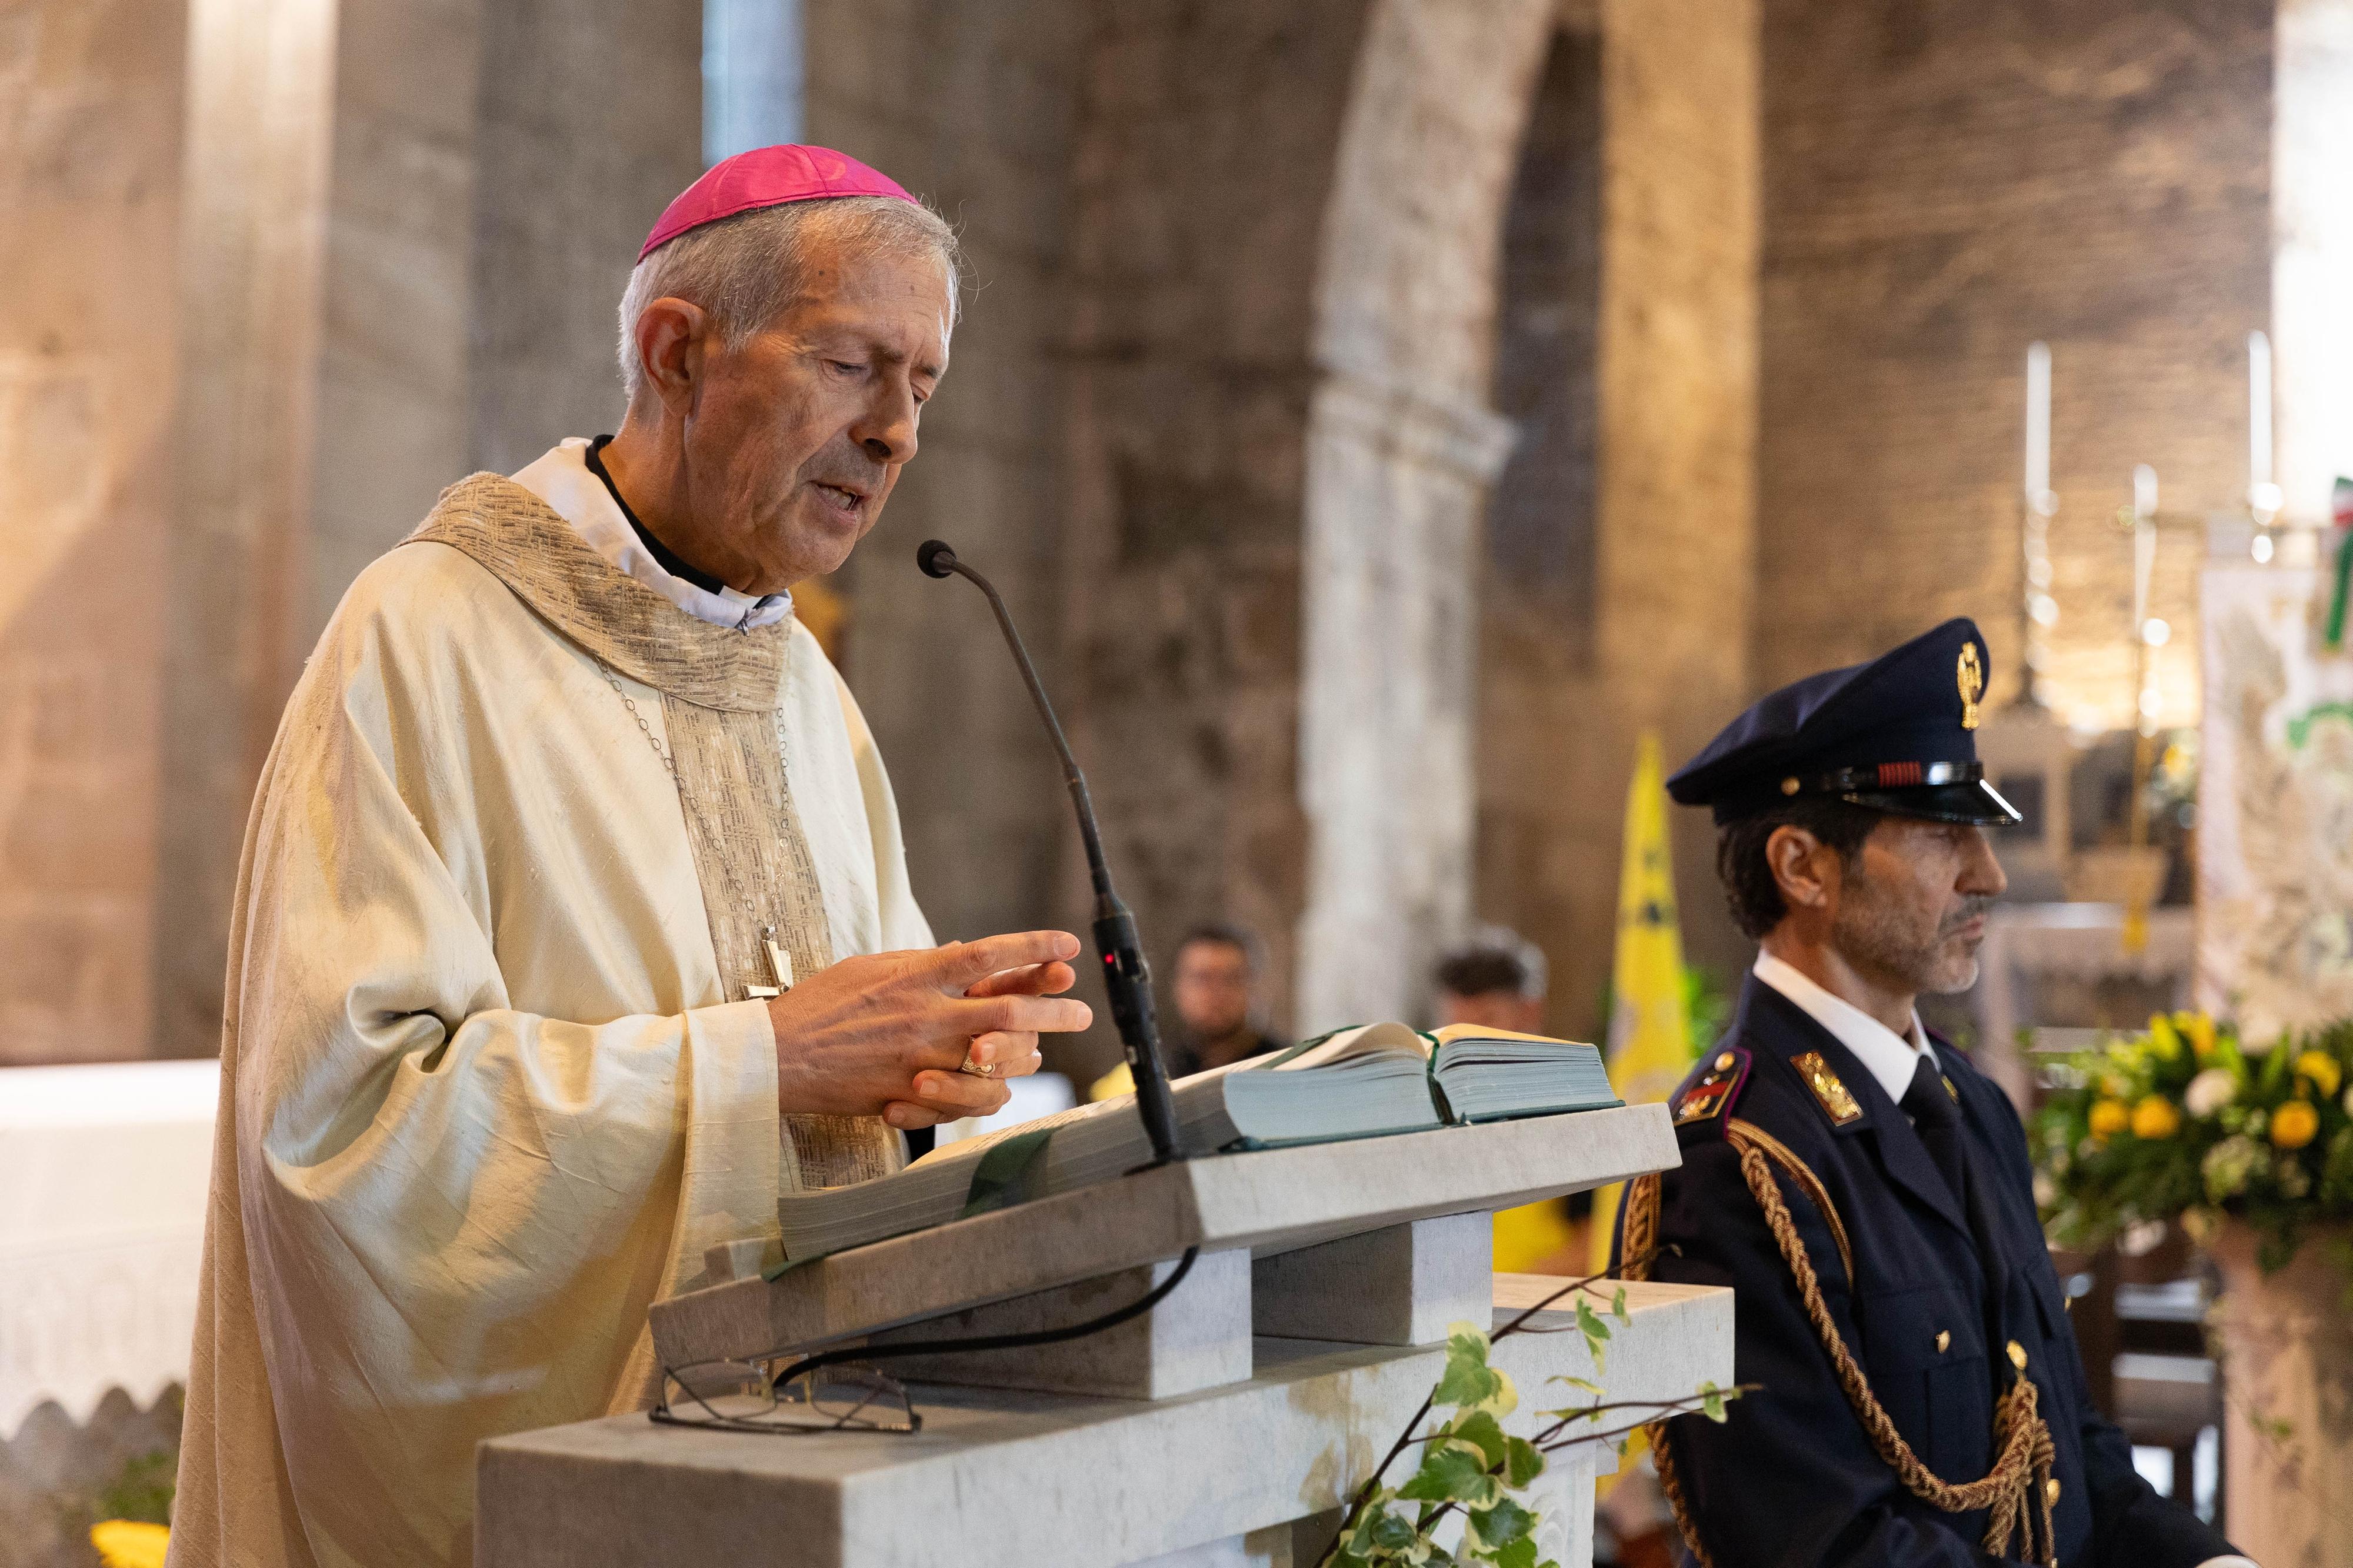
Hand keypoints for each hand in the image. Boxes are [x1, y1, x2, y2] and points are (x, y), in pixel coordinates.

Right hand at [766, 931, 1091, 1128]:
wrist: (776, 1057)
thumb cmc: (818, 1006)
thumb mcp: (868, 968)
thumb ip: (919, 963)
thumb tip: (961, 951)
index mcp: (914, 976)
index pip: (986, 955)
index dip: (1032, 950)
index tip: (1068, 947)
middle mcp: (924, 1015)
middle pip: (1007, 1009)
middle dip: (1053, 1010)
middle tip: (1083, 1011)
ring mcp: (918, 1059)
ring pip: (996, 1059)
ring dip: (1028, 1054)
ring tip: (1041, 1051)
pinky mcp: (908, 1095)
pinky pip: (966, 1099)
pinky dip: (989, 1092)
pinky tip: (998, 1084)